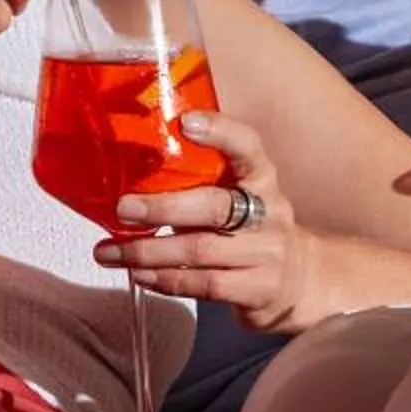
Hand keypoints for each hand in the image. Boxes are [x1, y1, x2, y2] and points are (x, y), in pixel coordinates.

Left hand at [95, 109, 328, 334]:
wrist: (300, 278)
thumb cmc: (249, 228)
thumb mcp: (237, 194)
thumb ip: (199, 181)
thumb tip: (126, 174)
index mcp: (261, 176)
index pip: (247, 146)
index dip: (220, 132)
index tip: (186, 122)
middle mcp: (269, 210)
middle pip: (214, 206)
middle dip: (162, 207)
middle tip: (122, 209)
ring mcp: (267, 252)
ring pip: (200, 250)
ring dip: (148, 252)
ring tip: (110, 252)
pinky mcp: (260, 288)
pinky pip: (205, 284)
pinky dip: (166, 280)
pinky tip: (140, 275)